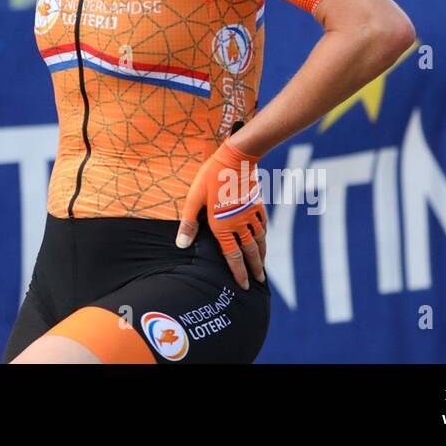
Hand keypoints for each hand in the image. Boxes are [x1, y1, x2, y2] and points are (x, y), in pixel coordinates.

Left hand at [176, 139, 266, 289]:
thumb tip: (181, 245)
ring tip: (262, 266)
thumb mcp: (194, 199)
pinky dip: (264, 236)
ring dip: (261, 255)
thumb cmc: (210, 178)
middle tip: (258, 282)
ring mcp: (250, 215)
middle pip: (250, 252)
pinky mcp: (257, 205)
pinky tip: (263, 239)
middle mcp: (239, 224)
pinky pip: (263, 225)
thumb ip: (189, 223)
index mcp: (222, 226)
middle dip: (254, 269)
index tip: (244, 285)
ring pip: (259, 240)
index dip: (238, 272)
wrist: (235, 159)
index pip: (232, 256)